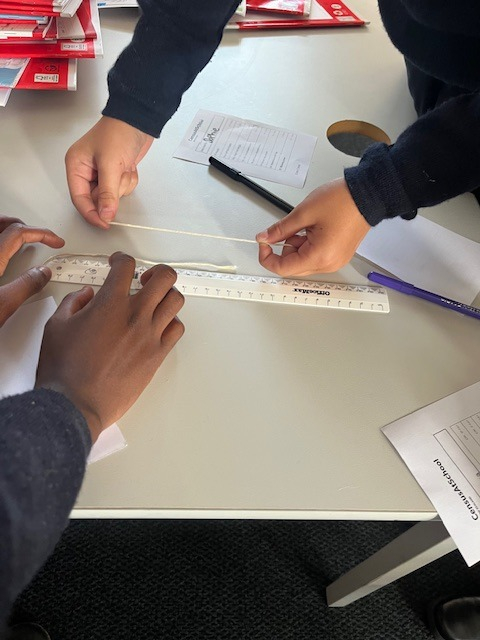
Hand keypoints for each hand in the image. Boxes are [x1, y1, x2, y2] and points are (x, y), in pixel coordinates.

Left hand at [0, 216, 64, 327]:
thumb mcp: (4, 304)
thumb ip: (26, 286)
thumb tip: (41, 273)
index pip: (19, 232)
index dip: (42, 234)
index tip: (54, 242)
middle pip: (2, 223)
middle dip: (22, 226)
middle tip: (37, 237)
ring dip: (5, 229)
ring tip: (18, 239)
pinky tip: (0, 254)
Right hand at [36, 252, 184, 441]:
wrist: (75, 404)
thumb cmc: (64, 369)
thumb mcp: (56, 326)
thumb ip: (73, 302)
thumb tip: (87, 294)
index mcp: (109, 304)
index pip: (126, 266)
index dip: (122, 258)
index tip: (118, 262)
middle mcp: (135, 316)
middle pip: (164, 277)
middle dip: (155, 271)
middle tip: (144, 278)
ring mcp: (150, 335)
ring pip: (176, 300)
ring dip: (166, 295)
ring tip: (154, 301)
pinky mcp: (157, 355)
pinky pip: (177, 329)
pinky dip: (171, 322)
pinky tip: (158, 325)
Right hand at [65, 116, 153, 228]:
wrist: (139, 119)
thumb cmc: (119, 134)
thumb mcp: (111, 164)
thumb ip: (107, 193)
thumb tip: (105, 215)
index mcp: (76, 166)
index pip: (79, 198)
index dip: (91, 214)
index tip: (105, 224)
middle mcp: (86, 171)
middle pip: (96, 199)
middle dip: (112, 193)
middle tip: (119, 178)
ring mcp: (102, 173)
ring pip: (112, 196)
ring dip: (122, 185)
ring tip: (125, 167)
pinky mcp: (116, 173)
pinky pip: (122, 188)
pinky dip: (129, 181)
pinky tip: (130, 166)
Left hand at [255, 179, 370, 275]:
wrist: (368, 194)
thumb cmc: (342, 201)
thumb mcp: (303, 213)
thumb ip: (280, 229)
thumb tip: (264, 238)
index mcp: (319, 257)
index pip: (282, 268)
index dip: (267, 257)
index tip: (264, 242)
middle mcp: (328, 265)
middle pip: (293, 268)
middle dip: (284, 249)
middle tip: (286, 229)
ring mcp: (335, 262)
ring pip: (303, 262)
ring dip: (296, 247)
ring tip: (306, 225)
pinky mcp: (339, 256)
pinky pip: (315, 257)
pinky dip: (307, 246)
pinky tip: (313, 229)